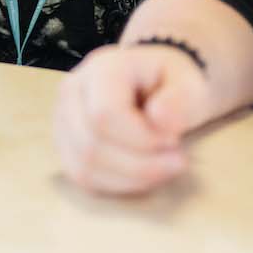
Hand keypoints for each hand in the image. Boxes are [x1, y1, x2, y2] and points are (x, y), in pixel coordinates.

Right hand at [54, 43, 212, 194]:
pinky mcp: (66, 144)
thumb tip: (160, 119)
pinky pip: (83, 177)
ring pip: (84, 165)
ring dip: (130, 178)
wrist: (154, 83)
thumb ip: (181, 98)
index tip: (174, 142)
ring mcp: (63, 118)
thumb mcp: (189, 82)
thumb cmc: (170, 83)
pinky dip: (117, 185)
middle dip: (140, 165)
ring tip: (162, 168)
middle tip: (176, 160)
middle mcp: (73, 90)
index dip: (142, 139)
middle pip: (91, 144)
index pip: (105, 114)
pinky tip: (143, 175)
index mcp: (102, 67)